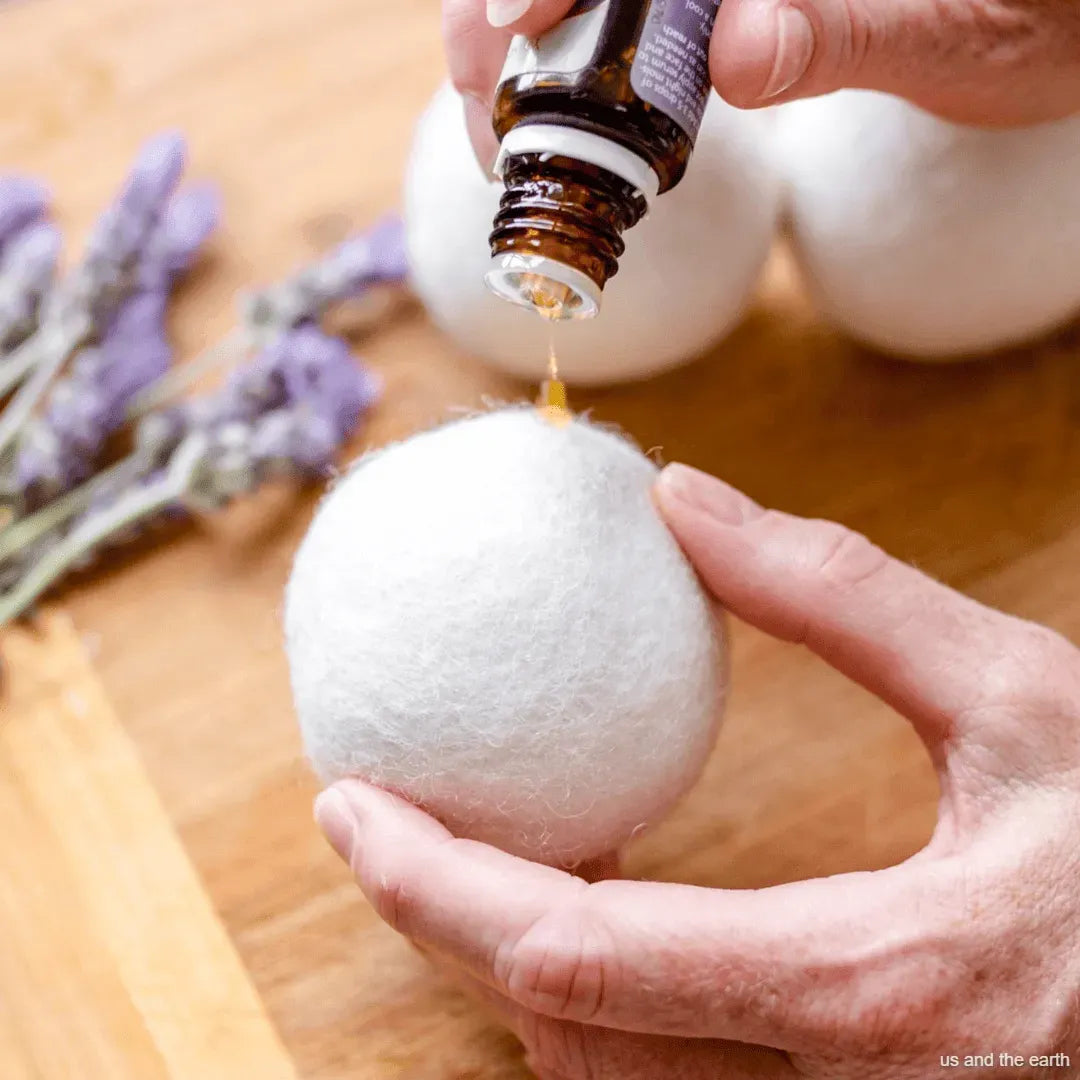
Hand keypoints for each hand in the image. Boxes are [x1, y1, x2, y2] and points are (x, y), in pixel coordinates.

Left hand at [315, 464, 1079, 1078]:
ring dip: (516, 963)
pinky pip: (667, 1075)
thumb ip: (845, 599)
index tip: (351, 807)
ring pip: (608, 1075)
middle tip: (383, 819)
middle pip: (558, 1031)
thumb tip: (693, 508)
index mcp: (864, 982)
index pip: (572, 954)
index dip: (434, 887)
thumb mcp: (1018, 697)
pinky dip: (596, 995)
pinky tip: (598, 907)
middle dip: (443, 925)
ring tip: (473, 850)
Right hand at [445, 0, 1079, 169]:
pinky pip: (632, 14)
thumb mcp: (960, 36)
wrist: (1058, 25)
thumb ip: (846, 37)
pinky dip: (571, 46)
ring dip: (521, 30)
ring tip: (494, 107)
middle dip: (504, 1)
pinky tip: (550, 89)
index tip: (502, 28)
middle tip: (473, 92)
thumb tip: (733, 54)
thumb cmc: (1041, 19)